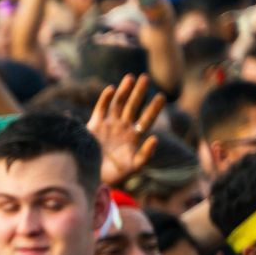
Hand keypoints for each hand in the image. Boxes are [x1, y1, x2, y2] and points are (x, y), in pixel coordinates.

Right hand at [85, 73, 163, 187]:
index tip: (162, 96)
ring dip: (124, 91)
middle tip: (146, 77)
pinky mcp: (95, 125)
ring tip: (131, 77)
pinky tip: (111, 89)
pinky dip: (105, 99)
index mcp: (135, 136)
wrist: (94, 177)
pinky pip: (101, 109)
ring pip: (119, 104)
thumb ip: (146, 154)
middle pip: (133, 106)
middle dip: (139, 92)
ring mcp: (109, 125)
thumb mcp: (135, 166)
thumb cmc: (116, 174)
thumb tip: (155, 138)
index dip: (154, 108)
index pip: (147, 118)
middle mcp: (123, 127)